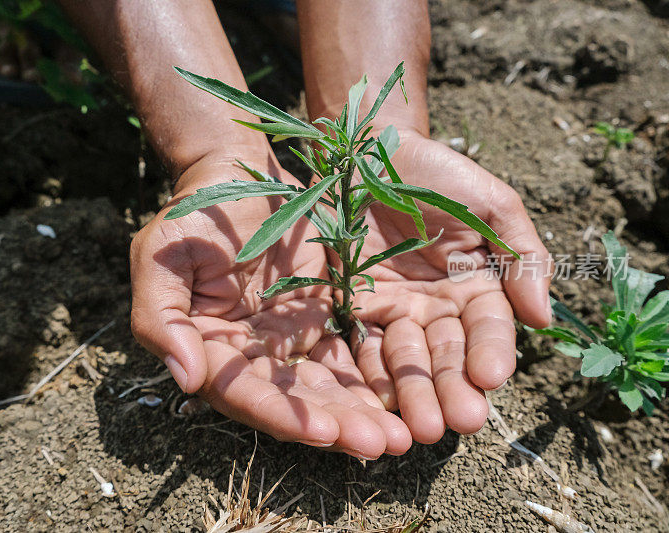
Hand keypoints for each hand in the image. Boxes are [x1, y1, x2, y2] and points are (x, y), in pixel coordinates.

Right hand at [130, 149, 411, 457]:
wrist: (238, 172)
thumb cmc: (194, 212)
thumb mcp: (161, 256)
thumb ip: (162, 318)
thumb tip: (186, 380)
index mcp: (209, 348)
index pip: (243, 394)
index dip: (281, 415)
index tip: (324, 432)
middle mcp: (249, 355)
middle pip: (293, 402)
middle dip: (336, 425)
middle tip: (382, 444)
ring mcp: (288, 339)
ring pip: (327, 385)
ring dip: (362, 412)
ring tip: (402, 435)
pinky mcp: (322, 318)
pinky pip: (350, 352)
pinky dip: (374, 377)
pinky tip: (405, 397)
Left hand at [347, 131, 551, 443]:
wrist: (368, 150)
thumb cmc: (437, 172)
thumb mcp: (491, 204)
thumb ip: (522, 256)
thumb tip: (544, 318)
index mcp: (476, 285)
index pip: (488, 328)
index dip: (491, 352)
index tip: (491, 377)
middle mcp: (436, 307)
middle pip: (447, 355)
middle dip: (453, 387)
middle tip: (457, 420)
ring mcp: (394, 310)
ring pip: (405, 360)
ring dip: (414, 394)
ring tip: (420, 426)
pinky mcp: (352, 307)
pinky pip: (360, 343)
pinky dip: (368, 373)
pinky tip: (375, 401)